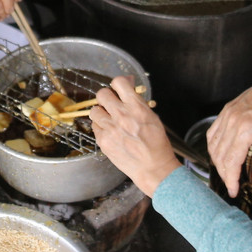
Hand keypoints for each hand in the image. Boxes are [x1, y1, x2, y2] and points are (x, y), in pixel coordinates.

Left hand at [91, 76, 180, 195]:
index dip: (118, 84)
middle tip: (111, 103)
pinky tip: (110, 132)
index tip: (120, 88)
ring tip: (109, 119)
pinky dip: (100, 127)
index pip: (118, 82)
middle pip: (102, 93)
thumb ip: (137, 103)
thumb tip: (128, 89)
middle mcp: (121, 115)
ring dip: (101, 112)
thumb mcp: (152, 118)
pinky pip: (94, 127)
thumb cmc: (156, 144)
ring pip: (94, 110)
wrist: (152, 168)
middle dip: (107, 97)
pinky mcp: (103, 140)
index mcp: (136, 107)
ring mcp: (110, 128)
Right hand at [205, 64, 251, 196]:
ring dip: (217, 162)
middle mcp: (231, 122)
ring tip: (227, 173)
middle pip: (220, 156)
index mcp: (245, 129)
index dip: (231, 179)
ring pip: (213, 146)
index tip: (234, 191)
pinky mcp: (225, 112)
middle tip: (232, 186)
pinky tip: (220, 155)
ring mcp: (226, 116)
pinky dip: (213, 147)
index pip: (232, 161)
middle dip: (224, 174)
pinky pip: (212, 133)